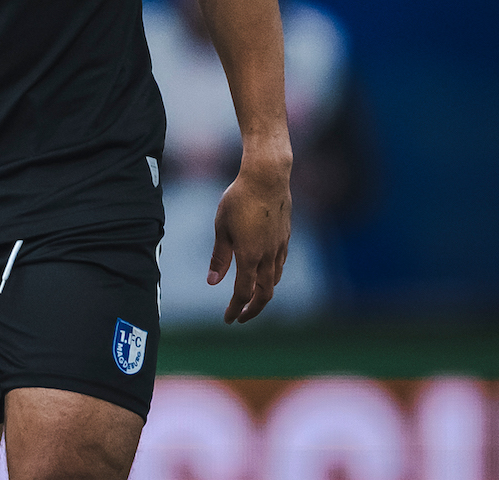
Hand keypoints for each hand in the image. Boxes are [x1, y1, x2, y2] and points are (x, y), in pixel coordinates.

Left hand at [208, 159, 290, 323]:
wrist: (267, 178)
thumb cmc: (239, 199)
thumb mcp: (221, 228)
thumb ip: (220, 257)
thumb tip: (213, 282)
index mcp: (250, 256)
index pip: (243, 293)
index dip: (235, 309)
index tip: (228, 319)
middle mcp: (268, 256)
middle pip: (264, 294)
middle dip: (252, 309)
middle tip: (240, 317)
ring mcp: (279, 247)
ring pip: (274, 281)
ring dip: (263, 294)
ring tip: (251, 298)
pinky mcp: (285, 238)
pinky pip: (280, 265)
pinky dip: (271, 277)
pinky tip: (264, 274)